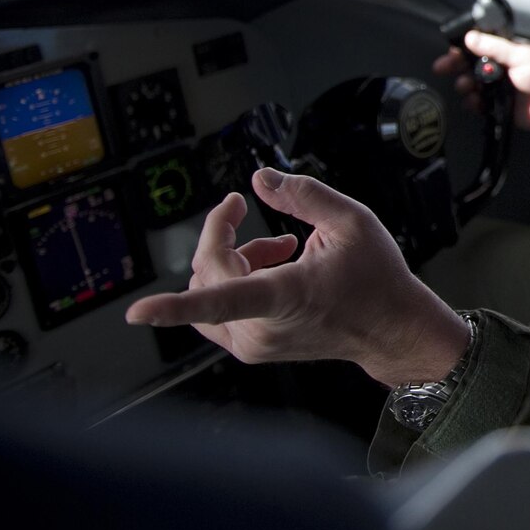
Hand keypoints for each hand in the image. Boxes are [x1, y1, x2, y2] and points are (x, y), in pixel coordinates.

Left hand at [125, 168, 470, 387]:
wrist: (393, 329)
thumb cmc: (377, 279)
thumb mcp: (353, 221)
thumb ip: (303, 195)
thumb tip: (259, 180)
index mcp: (285, 297)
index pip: (219, 301)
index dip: (172, 307)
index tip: (137, 313)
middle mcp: (262, 328)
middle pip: (207, 272)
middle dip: (224, 236)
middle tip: (251, 211)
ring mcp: (255, 344)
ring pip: (208, 291)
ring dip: (233, 260)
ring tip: (279, 247)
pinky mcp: (254, 350)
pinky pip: (218, 311)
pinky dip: (236, 281)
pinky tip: (273, 267)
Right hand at [432, 30, 529, 131]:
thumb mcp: (520, 56)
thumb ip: (494, 47)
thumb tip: (469, 36)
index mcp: (508, 55)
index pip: (479, 49)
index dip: (462, 51)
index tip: (449, 54)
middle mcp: (501, 71)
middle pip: (471, 68)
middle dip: (456, 68)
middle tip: (443, 69)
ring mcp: (500, 90)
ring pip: (473, 87)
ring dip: (465, 85)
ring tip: (466, 86)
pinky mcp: (500, 108)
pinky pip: (480, 106)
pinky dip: (474, 104)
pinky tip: (474, 102)